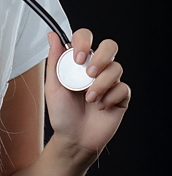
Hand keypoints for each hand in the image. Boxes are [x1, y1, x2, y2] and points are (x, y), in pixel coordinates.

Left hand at [45, 30, 129, 159]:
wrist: (74, 139)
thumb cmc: (62, 114)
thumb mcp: (52, 86)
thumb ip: (54, 59)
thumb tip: (53, 35)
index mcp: (78, 63)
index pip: (85, 38)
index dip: (84, 42)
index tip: (78, 58)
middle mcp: (96, 69)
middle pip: (109, 46)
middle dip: (101, 57)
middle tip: (89, 74)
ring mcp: (110, 82)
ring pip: (116, 68)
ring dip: (100, 84)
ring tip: (89, 99)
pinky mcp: (120, 96)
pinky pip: (123, 88)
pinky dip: (110, 98)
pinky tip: (101, 107)